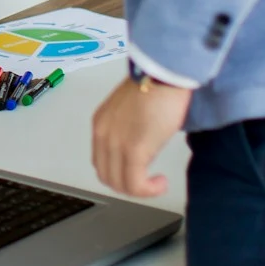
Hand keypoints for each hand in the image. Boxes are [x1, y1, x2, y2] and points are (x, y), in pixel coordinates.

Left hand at [91, 75, 190, 197]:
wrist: (163, 74)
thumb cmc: (156, 86)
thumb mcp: (133, 110)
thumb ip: (129, 127)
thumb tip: (141, 142)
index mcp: (101, 124)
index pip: (101, 161)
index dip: (119, 173)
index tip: (138, 174)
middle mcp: (103, 135)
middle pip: (107, 176)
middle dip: (128, 185)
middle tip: (148, 183)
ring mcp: (116, 144)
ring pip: (119, 183)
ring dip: (139, 190)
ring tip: (156, 183)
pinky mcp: (134, 150)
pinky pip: (135, 184)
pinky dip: (147, 190)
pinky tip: (161, 182)